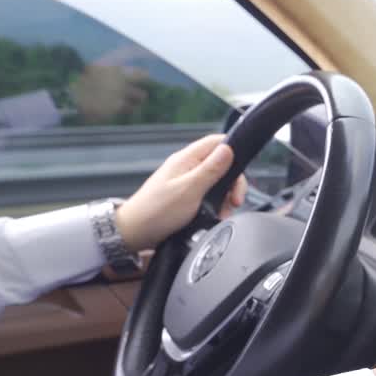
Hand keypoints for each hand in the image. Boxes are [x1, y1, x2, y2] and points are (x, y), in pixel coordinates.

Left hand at [115, 134, 247, 252]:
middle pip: (221, 164)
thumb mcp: (189, 190)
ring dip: (225, 198)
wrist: (135, 232)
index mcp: (186, 159)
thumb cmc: (157, 211)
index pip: (217, 142)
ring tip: (223, 213)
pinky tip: (215, 216)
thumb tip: (228, 149)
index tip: (241, 173)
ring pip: (217, 182)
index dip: (233, 152)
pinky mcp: (186, 196)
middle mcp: (187, 167)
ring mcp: (186, 181)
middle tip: (234, 201)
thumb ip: (210, 170)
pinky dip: (216, 205)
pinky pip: (208, 195)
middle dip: (232, 183)